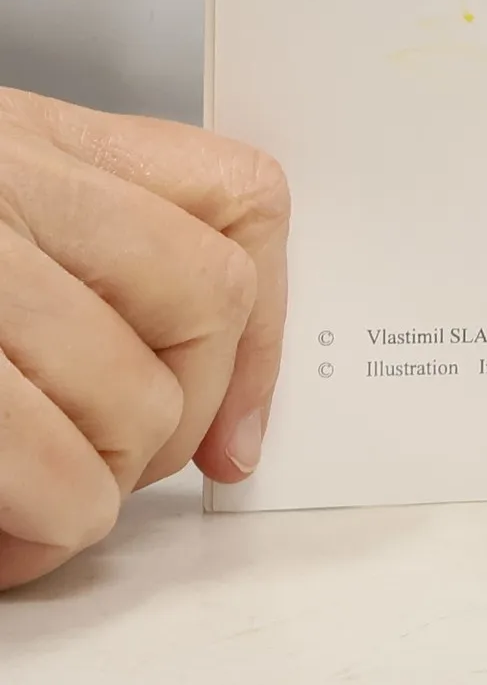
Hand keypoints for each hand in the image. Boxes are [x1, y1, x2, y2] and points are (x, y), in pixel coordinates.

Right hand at [0, 91, 288, 591]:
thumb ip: (87, 256)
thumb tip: (219, 423)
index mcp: (29, 140)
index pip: (236, 200)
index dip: (263, 328)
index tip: (237, 430)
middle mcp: (3, 183)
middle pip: (201, 304)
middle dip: (173, 416)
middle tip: (102, 471)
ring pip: (129, 396)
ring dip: (94, 487)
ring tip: (34, 518)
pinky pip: (36, 457)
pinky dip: (40, 524)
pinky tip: (5, 544)